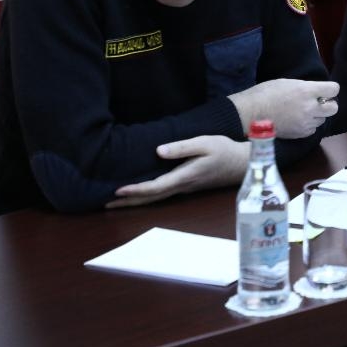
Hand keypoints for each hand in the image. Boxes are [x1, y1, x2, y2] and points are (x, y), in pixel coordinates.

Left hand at [106, 135, 249, 207]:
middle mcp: (182, 186)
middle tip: (105, 203)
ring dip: (135, 201)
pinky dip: (146, 196)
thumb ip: (182, 147)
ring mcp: (184, 188)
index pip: (155, 187)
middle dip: (128, 202)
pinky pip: (161, 194)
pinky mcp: (186, 185)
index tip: (117, 190)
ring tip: (115, 202)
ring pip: (155, 198)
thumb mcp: (204, 143)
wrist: (241, 164)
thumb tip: (159, 151)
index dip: (136, 190)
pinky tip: (139, 193)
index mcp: (184, 176)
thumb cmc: (224, 150)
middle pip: (151, 198)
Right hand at [227, 78, 339, 138]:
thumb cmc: (263, 94)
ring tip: (302, 111)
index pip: (334, 89)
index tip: (325, 90)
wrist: (249, 114)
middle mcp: (309, 107)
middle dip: (328, 104)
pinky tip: (297, 120)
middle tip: (318, 102)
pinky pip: (312, 130)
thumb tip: (315, 91)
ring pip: (322, 119)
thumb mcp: (286, 83)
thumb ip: (304, 87)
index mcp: (306, 91)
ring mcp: (305, 122)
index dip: (330, 89)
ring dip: (317, 115)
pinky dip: (308, 126)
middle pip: (334, 108)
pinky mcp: (300, 134)